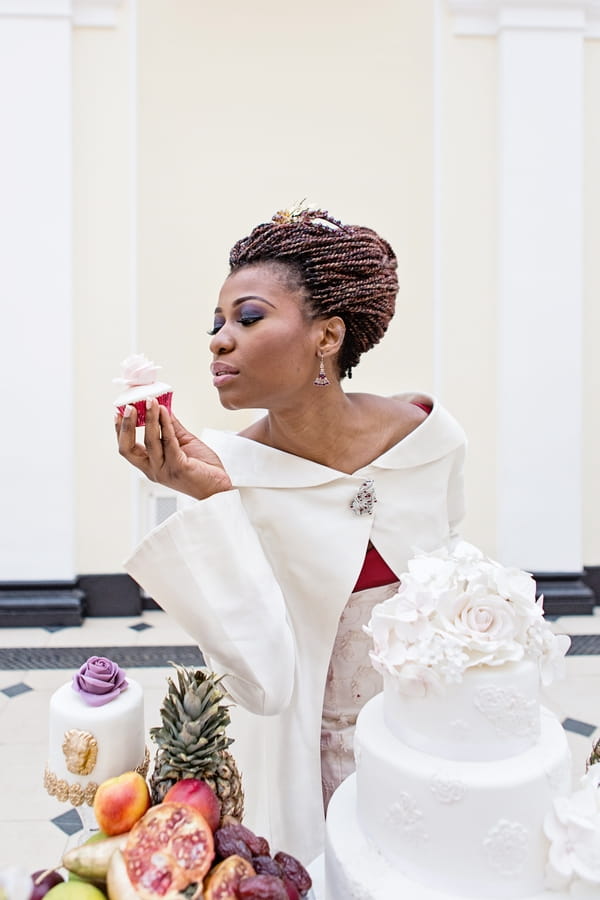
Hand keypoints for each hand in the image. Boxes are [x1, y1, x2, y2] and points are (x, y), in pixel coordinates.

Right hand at [115, 399, 231, 499]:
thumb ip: (171, 427)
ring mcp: (164, 470)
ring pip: (150, 442)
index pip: (127, 448)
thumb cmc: (202, 469)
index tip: (119, 411)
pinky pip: (169, 442)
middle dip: (126, 426)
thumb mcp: (183, 443)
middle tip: (130, 407)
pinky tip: (165, 411)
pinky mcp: (179, 468)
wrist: (219, 487)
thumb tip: (162, 407)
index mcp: (150, 465)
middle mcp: (153, 469)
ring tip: (151, 402)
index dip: (120, 430)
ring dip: (150, 419)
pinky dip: (166, 425)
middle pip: (128, 449)